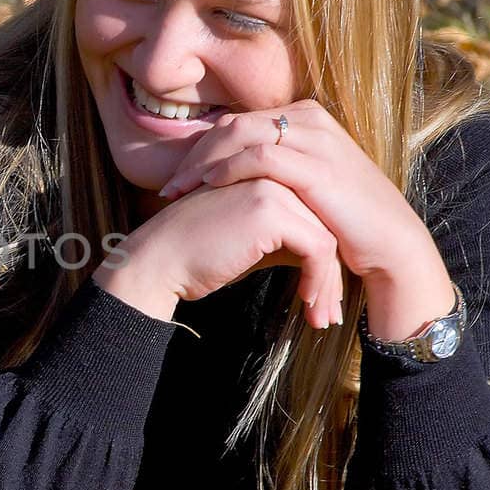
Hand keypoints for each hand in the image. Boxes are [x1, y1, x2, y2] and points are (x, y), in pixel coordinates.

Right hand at [96, 177, 344, 328]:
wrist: (158, 261)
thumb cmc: (197, 256)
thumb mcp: (250, 238)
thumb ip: (285, 235)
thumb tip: (326, 258)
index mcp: (265, 172)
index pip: (314, 213)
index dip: (324, 258)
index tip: (324, 295)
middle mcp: (271, 171)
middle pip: (325, 224)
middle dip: (332, 275)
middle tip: (330, 313)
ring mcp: (272, 185)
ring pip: (327, 237)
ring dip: (328, 284)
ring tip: (322, 318)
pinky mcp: (271, 209)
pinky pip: (318, 248)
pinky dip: (318, 280)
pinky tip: (306, 304)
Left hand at [157, 100, 456, 338]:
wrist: (389, 243)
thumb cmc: (342, 220)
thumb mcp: (302, 185)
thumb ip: (270, 171)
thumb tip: (222, 176)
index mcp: (304, 118)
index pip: (237, 123)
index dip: (201, 148)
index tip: (176, 178)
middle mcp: (309, 119)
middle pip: (232, 124)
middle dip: (194, 154)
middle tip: (169, 186)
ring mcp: (315, 138)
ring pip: (240, 134)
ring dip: (202, 163)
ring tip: (179, 191)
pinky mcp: (318, 166)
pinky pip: (260, 157)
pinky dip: (228, 169)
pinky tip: (207, 187)